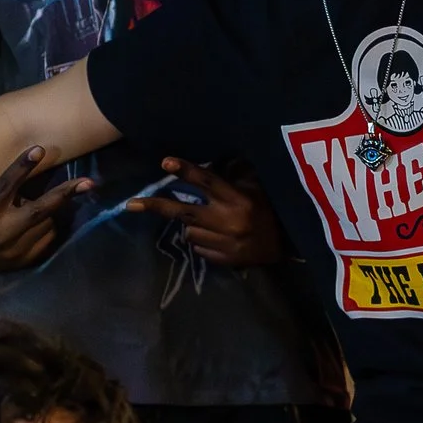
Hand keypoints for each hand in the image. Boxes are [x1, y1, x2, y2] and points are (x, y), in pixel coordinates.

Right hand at [0, 146, 93, 273]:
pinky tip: (47, 221)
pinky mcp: (22, 262)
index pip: (7, 186)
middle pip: (40, 210)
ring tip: (50, 204)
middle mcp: (2, 233)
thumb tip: (37, 186)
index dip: (23, 166)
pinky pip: (47, 240)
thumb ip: (5, 193)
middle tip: (89, 183)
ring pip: (48, 224)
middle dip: (66, 194)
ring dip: (52, 211)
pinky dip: (50, 226)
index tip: (39, 149)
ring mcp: (14, 251)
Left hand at [127, 159, 286, 265]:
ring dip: (192, 225)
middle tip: (131, 205)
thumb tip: (204, 168)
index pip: (206, 181)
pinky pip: (199, 248)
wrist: (291, 245)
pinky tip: (217, 237)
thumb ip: (234, 179)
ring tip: (208, 222)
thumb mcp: (257, 188)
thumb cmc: (273, 209)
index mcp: (238, 199)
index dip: (185, 171)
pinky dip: (202, 241)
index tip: (165, 162)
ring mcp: (225, 243)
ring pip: (189, 232)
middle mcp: (228, 220)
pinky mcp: (224, 259)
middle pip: (183, 212)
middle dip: (156, 206)